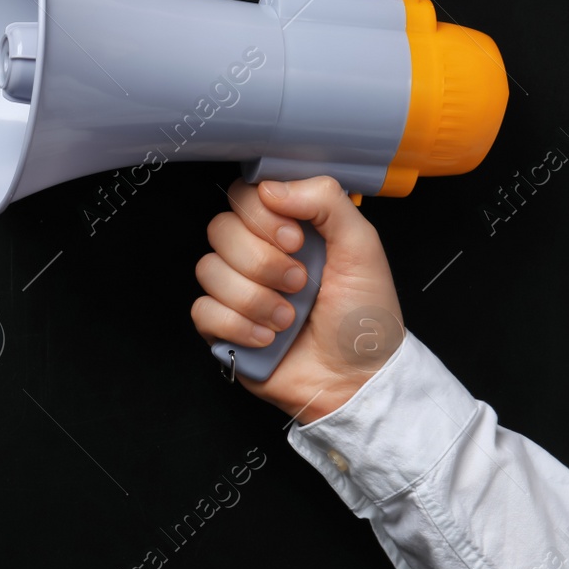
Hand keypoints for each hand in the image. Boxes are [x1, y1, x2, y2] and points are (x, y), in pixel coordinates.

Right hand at [191, 176, 405, 423]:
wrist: (358, 381)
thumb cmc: (365, 318)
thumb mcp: (362, 248)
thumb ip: (326, 202)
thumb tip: (271, 187)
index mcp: (288, 229)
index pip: (245, 196)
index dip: (261, 214)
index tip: (295, 239)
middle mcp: (257, 255)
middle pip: (220, 230)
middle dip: (263, 262)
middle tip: (299, 282)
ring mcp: (236, 290)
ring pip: (209, 270)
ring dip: (255, 299)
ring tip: (288, 318)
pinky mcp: (221, 326)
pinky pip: (203, 310)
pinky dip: (239, 326)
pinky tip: (268, 338)